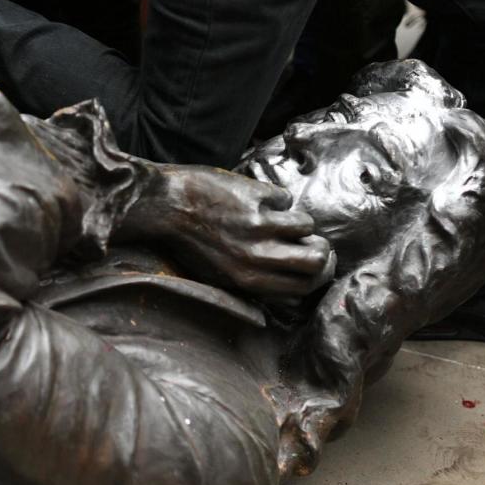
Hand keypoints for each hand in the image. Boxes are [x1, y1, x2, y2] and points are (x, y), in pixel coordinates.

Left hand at [132, 166, 334, 297]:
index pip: (303, 287)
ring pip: (306, 225)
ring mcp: (257, 225)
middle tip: (314, 240)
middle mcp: (256, 257)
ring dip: (297, 220)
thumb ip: (255, 284)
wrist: (162, 204)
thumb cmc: (189, 241)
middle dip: (322, 249)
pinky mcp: (255, 197)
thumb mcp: (219, 275)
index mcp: (248, 281)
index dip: (319, 274)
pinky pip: (284, 197)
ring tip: (277, 215)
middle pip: (317, 260)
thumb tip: (294, 288)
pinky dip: (275, 196)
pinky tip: (254, 197)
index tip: (319, 263)